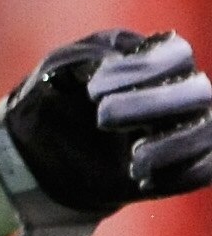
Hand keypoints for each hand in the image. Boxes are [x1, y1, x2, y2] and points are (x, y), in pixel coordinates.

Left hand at [0, 28, 211, 235]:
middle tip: (103, 117)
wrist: (40, 151)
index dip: (142, 68)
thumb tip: (116, 59)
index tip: (93, 89)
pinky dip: (178, 176)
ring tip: (132, 159)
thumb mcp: (59, 69)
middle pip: (199, 91)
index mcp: (153, 59)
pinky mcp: (179, 166)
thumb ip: (88, 56)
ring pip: (206, 132)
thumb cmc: (55, 99)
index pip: (176, 53)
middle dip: (152, 104)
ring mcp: (183, 129)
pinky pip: (203, 171)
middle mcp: (178, 92)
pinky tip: (142, 181)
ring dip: (172, 146)